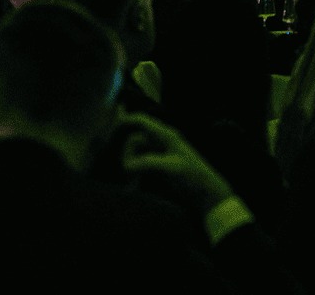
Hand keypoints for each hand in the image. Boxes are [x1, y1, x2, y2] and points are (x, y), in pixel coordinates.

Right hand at [116, 112, 234, 213]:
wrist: (205, 192)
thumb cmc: (192, 176)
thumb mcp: (171, 167)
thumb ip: (148, 163)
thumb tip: (126, 165)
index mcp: (166, 135)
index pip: (142, 121)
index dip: (125, 121)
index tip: (110, 130)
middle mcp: (160, 141)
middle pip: (133, 141)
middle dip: (128, 155)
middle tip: (129, 171)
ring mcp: (157, 155)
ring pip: (134, 155)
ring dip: (130, 168)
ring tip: (133, 185)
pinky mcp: (156, 167)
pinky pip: (138, 167)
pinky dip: (134, 176)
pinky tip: (131, 189)